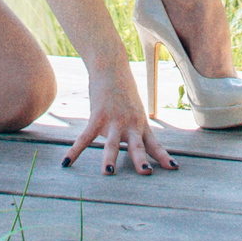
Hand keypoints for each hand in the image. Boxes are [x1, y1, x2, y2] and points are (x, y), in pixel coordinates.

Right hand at [62, 70, 178, 175]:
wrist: (111, 67)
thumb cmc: (123, 90)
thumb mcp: (134, 109)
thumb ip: (135, 126)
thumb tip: (134, 139)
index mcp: (141, 125)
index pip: (154, 144)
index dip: (164, 157)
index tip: (175, 167)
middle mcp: (130, 125)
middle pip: (137, 146)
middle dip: (141, 161)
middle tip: (146, 173)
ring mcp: (113, 121)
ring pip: (112, 143)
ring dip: (109, 158)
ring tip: (108, 173)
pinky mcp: (97, 116)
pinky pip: (85, 137)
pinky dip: (75, 151)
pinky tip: (66, 163)